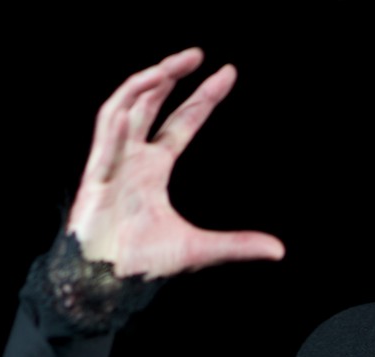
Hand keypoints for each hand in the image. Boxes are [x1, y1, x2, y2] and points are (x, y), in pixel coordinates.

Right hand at [67, 49, 284, 278]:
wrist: (105, 284)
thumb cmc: (143, 265)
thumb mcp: (199, 249)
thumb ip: (237, 245)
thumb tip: (279, 251)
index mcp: (153, 168)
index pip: (181, 122)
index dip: (202, 97)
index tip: (227, 73)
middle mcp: (132, 158)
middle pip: (150, 103)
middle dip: (171, 76)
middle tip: (196, 54)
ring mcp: (111, 164)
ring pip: (122, 110)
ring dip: (142, 87)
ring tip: (167, 68)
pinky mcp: (94, 181)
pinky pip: (103, 149)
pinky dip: (114, 131)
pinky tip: (129, 113)